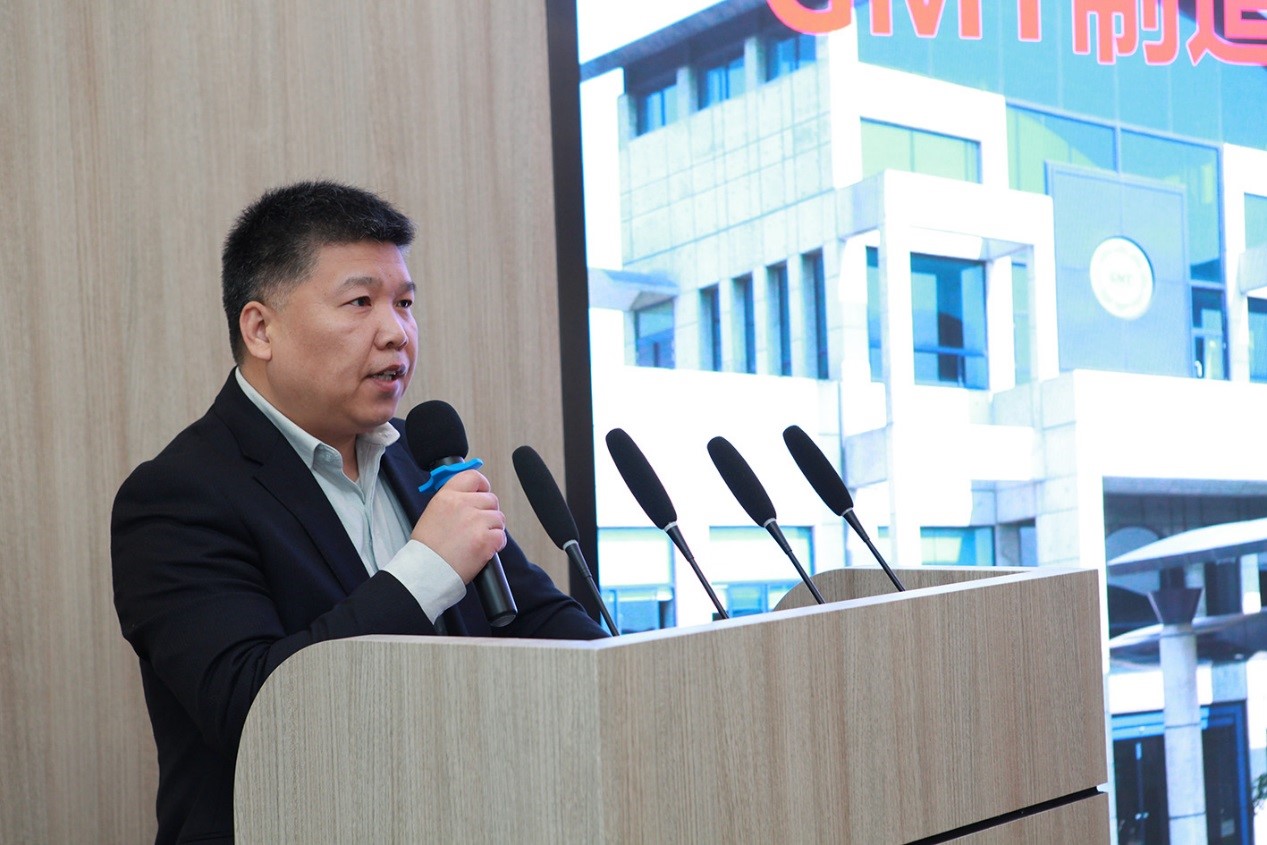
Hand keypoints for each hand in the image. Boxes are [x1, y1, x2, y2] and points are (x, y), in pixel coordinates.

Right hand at [411, 469, 506, 583]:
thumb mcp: (432, 513)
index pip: (473, 477)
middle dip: (488, 512)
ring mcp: (476, 521)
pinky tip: (482, 549)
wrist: (427, 571)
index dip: (482, 485)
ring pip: (498, 518)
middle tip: (479, 524)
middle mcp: (463, 505)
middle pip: (491, 499)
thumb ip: (452, 501)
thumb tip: (470, 496)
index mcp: (447, 496)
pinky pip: (501, 536)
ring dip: (492, 528)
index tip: (483, 491)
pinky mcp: (486, 539)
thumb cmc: (427, 549)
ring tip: (477, 540)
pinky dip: (496, 544)